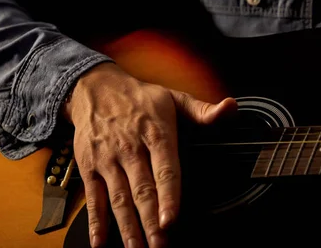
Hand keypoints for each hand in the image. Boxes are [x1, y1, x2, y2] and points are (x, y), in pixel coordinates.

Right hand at [64, 63, 236, 247]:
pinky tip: (100, 241)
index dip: (168, 196)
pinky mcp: (89, 167)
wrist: (94, 89)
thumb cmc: (139, 98)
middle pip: (142, 190)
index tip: (171, 219)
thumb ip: (202, 110)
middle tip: (159, 245)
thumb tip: (230, 108)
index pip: (164, 169)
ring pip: (118, 198)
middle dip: (150, 221)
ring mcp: (108, 159)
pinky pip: (93, 197)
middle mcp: (130, 148)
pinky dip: (96, 221)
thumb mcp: (173, 98)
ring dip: (127, 227)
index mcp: (155, 133)